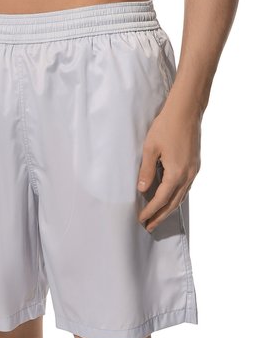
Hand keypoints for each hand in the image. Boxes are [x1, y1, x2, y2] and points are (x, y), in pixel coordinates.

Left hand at [136, 105, 200, 231]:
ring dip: (169, 208)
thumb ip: (146, 171)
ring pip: (181, 196)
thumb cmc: (166, 126)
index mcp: (176, 173)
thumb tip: (142, 190)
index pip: (161, 199)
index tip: (141, 219)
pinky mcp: (195, 165)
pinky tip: (170, 198)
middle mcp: (188, 175)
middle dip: (161, 216)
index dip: (151, 211)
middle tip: (150, 227)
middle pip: (174, 203)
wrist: (186, 111)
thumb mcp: (150, 149)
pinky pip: (186, 187)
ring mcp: (194, 170)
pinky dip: (177, 196)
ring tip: (158, 216)